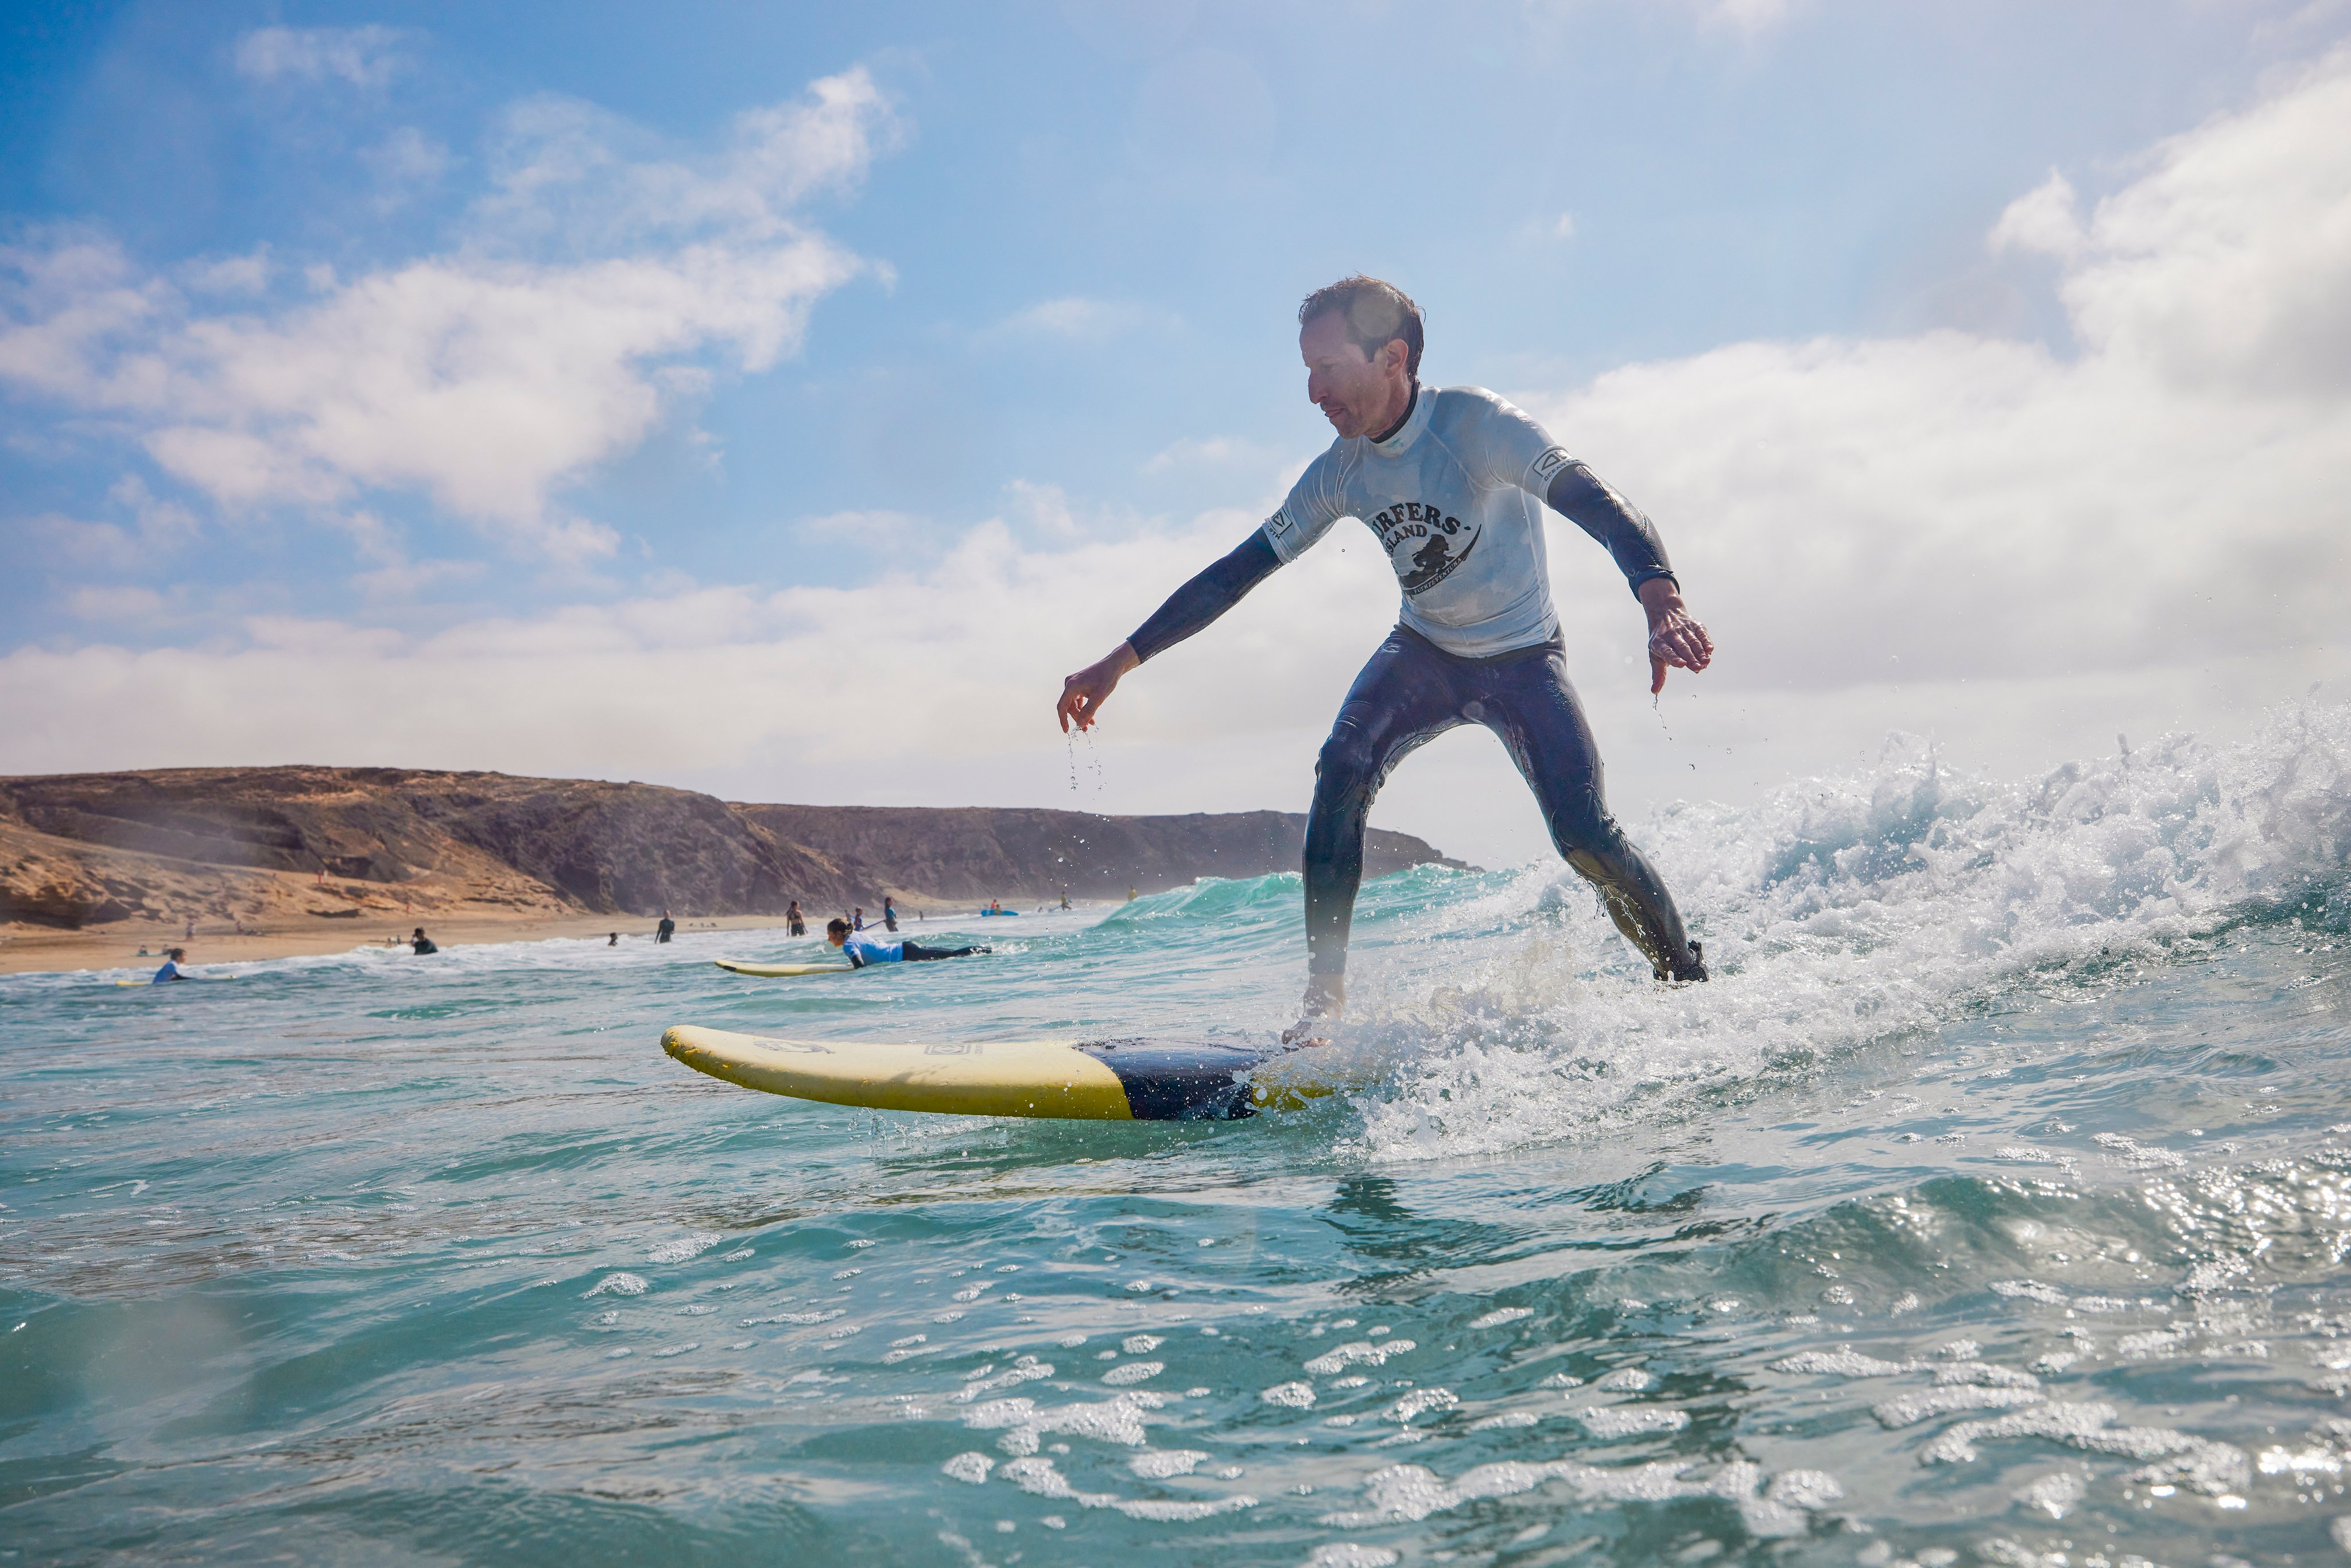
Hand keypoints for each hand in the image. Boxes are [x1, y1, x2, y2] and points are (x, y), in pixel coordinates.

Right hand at [1057, 642, 1139, 732]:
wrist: (1114, 665)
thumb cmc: (1107, 678)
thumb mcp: (1099, 697)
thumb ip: (1088, 711)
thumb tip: (1079, 725)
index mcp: (1071, 686)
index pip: (1062, 706)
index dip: (1063, 720)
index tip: (1067, 731)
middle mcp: (1069, 684)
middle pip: (1068, 707)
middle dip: (1077, 718)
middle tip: (1086, 728)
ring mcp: (1073, 683)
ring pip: (1073, 704)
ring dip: (1081, 714)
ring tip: (1091, 723)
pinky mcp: (1078, 684)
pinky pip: (1077, 699)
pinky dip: (1083, 708)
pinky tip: (1091, 715)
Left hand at [1638, 579, 1712, 693]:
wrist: (1665, 614)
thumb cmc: (1660, 642)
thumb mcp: (1655, 656)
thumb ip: (1658, 674)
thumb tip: (1655, 692)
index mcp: (1659, 643)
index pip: (1667, 652)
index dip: (1674, 658)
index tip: (1681, 665)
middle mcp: (1671, 635)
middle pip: (1682, 648)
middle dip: (1691, 658)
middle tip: (1698, 668)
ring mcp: (1683, 629)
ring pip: (1693, 641)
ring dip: (1700, 652)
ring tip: (1706, 662)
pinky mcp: (1694, 625)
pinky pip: (1701, 634)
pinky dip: (1706, 641)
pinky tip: (1710, 650)